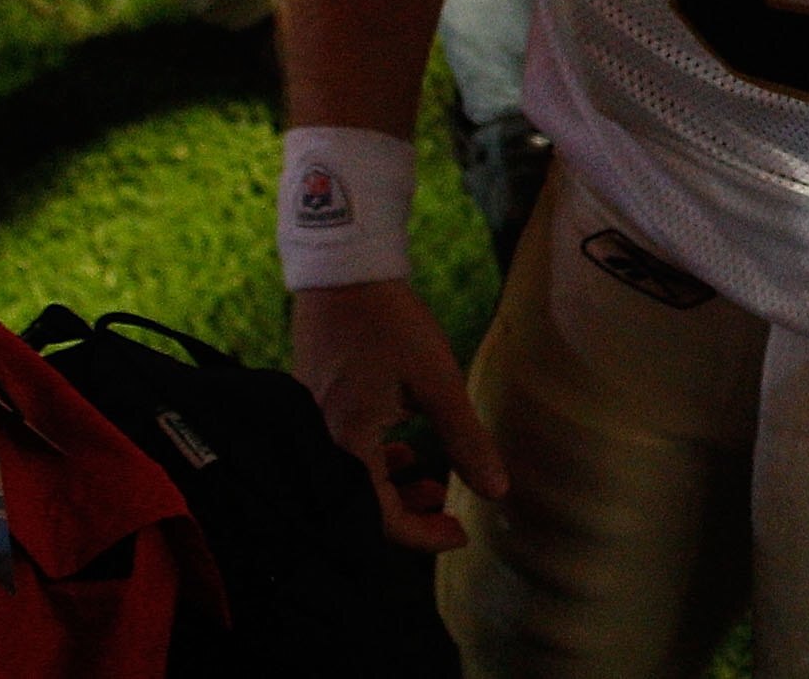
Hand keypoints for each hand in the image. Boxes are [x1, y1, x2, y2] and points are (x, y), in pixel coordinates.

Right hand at [291, 279, 505, 550]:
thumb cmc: (392, 324)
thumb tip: (497, 491)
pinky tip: (403, 451)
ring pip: (353, 478)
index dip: (423, 536)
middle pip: (361, 504)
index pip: (381, 517)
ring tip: (434, 485)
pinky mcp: (313, 406)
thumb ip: (466, 440)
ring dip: (394, 488)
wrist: (344, 273)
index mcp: (347, 443)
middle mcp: (320, 441)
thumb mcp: (438, 382)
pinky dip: (375, 461)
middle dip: (410, 515)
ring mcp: (312, 424)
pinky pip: (343, 452)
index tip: (460, 534)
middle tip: (450, 514)